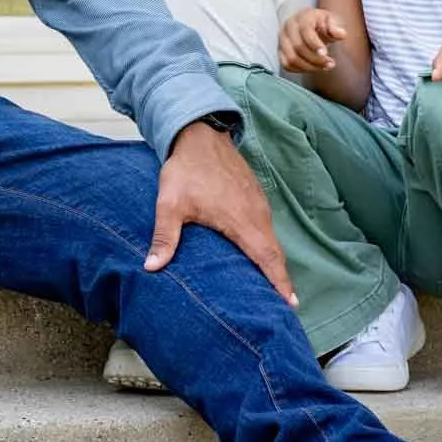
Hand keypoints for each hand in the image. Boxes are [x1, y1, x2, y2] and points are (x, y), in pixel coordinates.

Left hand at [147, 122, 296, 306]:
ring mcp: (259, 204)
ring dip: (274, 263)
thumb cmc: (186, 170)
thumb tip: (151, 267)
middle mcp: (258, 214)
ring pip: (271, 240)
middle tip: (284, 307)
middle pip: (275, 253)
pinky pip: (266, 227)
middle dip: (281, 280)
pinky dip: (267, 245)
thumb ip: (165, 237)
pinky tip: (258, 256)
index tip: (291, 304)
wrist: (200, 134)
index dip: (280, 283)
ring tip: (273, 289)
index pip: (268, 258)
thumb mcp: (170, 205)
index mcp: (243, 221)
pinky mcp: (255, 197)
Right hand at [278, 7, 346, 74]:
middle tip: (331, 64)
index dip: (315, 44)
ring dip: (309, 67)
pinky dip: (300, 70)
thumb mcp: (332, 20)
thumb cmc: (322, 23)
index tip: (326, 54)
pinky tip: (313, 68)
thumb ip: (336, 27)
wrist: (310, 24)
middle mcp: (288, 27)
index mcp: (302, 17)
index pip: (305, 30)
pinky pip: (287, 65)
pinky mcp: (280, 51)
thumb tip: (341, 34)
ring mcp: (282, 40)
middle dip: (315, 59)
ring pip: (291, 58)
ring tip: (325, 67)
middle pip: (298, 46)